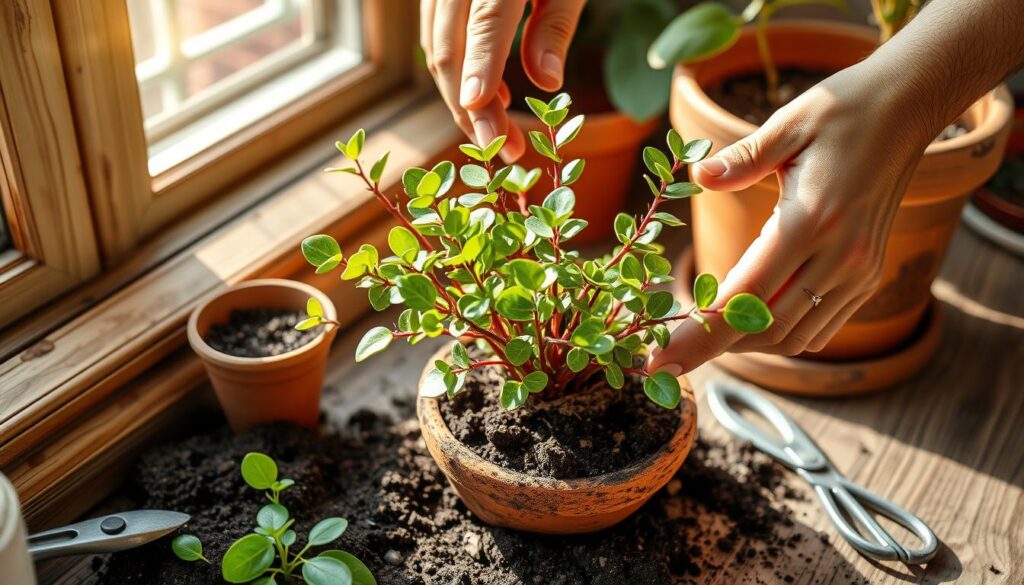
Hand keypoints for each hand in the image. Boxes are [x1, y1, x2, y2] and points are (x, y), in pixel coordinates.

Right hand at [419, 0, 585, 160]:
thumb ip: (555, 25)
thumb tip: (547, 82)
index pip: (486, 25)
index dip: (483, 76)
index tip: (487, 124)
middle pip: (449, 48)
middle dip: (471, 108)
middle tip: (505, 150)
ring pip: (434, 48)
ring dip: (460, 96)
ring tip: (498, 132)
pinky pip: (433, 35)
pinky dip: (456, 71)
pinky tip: (491, 96)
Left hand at [648, 61, 936, 375]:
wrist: (909, 106)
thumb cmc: (841, 110)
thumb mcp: (788, 124)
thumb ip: (742, 158)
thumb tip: (698, 177)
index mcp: (811, 220)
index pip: (745, 297)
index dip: (698, 336)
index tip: (660, 362)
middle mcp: (839, 256)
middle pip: (767, 329)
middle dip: (712, 349)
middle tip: (666, 356)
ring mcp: (858, 271)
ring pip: (795, 336)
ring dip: (747, 344)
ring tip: (700, 338)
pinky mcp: (868, 275)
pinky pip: (821, 326)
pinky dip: (781, 334)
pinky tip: (749, 321)